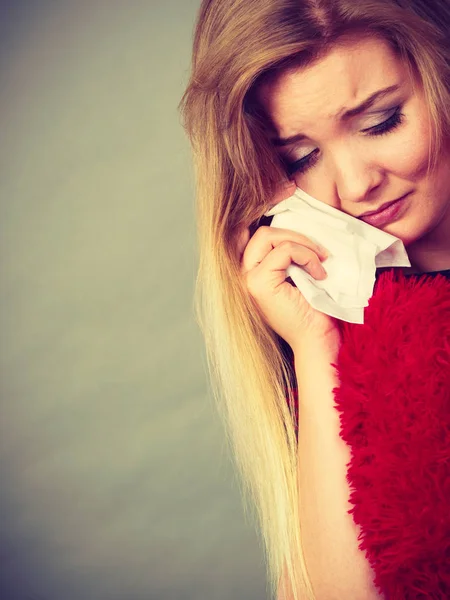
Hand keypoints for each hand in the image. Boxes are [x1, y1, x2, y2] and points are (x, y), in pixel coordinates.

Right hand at [238, 184, 338, 348]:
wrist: (317, 341)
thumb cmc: (313, 310)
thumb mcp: (299, 273)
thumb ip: (290, 252)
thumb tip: (297, 219)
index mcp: (251, 272)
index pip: (247, 233)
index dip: (261, 208)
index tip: (285, 190)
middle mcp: (243, 275)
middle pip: (260, 231)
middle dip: (291, 229)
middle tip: (319, 249)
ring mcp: (248, 280)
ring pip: (269, 236)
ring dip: (302, 244)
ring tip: (321, 262)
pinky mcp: (259, 284)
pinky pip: (284, 251)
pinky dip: (307, 256)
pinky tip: (319, 274)